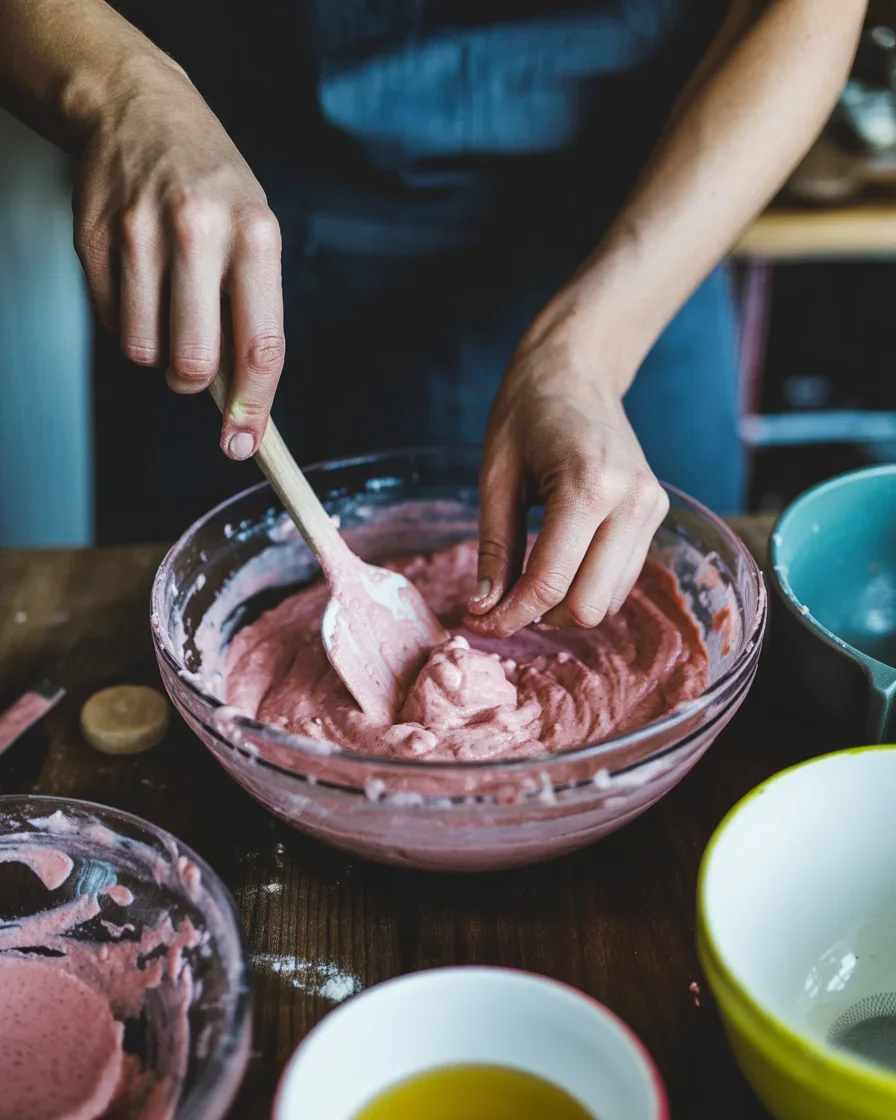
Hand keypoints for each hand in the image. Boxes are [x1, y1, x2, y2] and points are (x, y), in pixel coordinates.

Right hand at [73, 59, 283, 458]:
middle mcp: (198, 233)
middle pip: (193, 363)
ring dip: (156, 352)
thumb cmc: (212, 184)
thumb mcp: (255, 234)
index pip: (260, 346)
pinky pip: (111, 325)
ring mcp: (139, 235)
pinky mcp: (92, 239)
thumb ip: (253, 313)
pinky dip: (127, 324)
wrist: (140, 110)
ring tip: (167, 307)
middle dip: (193, 381)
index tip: (245, 444)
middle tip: (194, 362)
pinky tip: (139, 284)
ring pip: (143, 352)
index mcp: (255, 236)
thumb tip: (242, 399)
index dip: (252, 408)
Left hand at [466, 326, 667, 636]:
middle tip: (501, 604)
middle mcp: (632, 502)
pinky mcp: (656, 515)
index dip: (510, 615)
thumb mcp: (496, 478)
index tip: (478, 621)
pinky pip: (622, 579)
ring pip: (609, 599)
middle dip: (540, 616)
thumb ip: (494, 548)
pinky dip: (586, 587)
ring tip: (527, 581)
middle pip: (588, 604)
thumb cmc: (526, 413)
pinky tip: (557, 566)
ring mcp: (651, 509)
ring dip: (564, 605)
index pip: (550, 582)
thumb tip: (484, 609)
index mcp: (589, 485)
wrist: (576, 371)